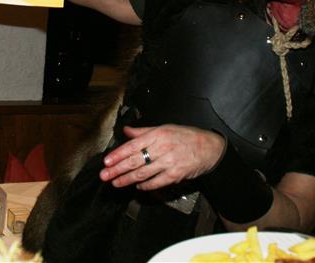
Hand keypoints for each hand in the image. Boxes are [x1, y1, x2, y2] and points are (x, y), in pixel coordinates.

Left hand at [100, 125, 224, 190]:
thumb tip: (126, 131)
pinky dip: (146, 185)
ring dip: (127, 179)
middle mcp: (162, 148)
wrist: (210, 148)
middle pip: (135, 161)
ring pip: (143, 173)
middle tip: (105, 175)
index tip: (106, 161)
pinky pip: (157, 182)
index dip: (118, 154)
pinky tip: (137, 187)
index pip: (132, 146)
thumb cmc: (186, 136)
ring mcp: (169, 163)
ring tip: (116, 182)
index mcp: (157, 135)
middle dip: (117, 169)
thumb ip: (143, 131)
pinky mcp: (176, 175)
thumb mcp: (164, 128)